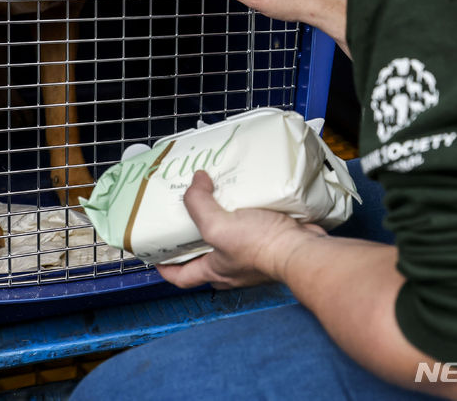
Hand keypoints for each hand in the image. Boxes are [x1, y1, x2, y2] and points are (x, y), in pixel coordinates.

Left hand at [156, 170, 324, 289]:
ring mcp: (254, 256)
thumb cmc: (260, 247)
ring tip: (217, 194)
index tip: (154, 255)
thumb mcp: (218, 226)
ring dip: (224, 219)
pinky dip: (248, 211)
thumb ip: (200, 204)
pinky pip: (254, 226)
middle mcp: (233, 268)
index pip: (182, 277)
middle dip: (195, 236)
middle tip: (188, 211)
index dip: (166, 268)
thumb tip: (196, 181)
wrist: (302, 250)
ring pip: (231, 238)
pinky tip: (246, 193)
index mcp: (215, 270)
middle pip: (205, 254)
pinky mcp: (272, 241)